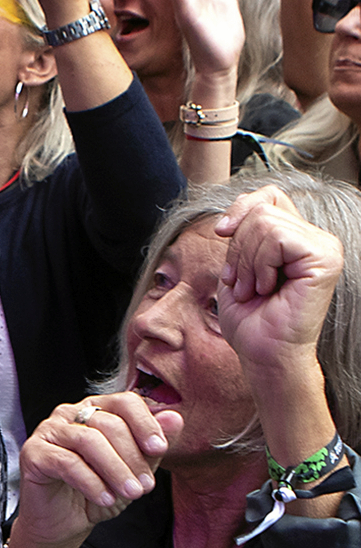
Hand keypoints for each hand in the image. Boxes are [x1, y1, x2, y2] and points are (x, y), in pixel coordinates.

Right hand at [13, 393, 173, 547]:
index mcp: (96, 410)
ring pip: (88, 440)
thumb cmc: (97, 492)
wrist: (64, 523)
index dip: (145, 424)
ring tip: (130, 495)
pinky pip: (66, 462)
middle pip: (108, 423)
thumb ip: (150, 445)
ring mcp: (48, 431)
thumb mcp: (132, 471)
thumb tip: (175, 418)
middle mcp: (70, 414)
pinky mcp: (33, 453)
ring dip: (115, 470)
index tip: (159, 449)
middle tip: (145, 487)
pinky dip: (91, 483)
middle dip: (132, 457)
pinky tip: (105, 499)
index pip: (124, 402)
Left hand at [216, 184, 344, 373]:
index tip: (221, 233)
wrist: (263, 352)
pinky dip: (260, 265)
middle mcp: (318, 239)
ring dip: (246, 261)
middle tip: (243, 282)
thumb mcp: (237, 265)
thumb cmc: (250, 317)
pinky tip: (268, 288)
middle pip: (261, 209)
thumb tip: (231, 217)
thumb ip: (242, 234)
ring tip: (255, 289)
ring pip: (265, 222)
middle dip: (237, 247)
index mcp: (299, 238)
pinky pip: (277, 238)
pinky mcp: (325, 258)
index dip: (241, 207)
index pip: (270, 195)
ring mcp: (325, 247)